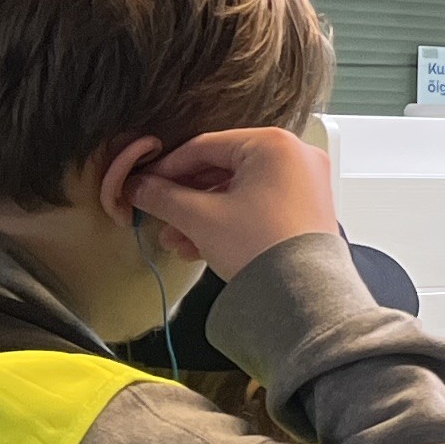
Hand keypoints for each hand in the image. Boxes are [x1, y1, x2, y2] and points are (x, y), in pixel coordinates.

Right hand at [123, 129, 342, 282]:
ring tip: (175, 241)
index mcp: (273, 144)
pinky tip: (199, 247)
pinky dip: (229, 222)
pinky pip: (258, 207)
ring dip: (202, 215)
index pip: (204, 146)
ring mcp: (305, 184)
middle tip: (157, 214)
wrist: (304, 298)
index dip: (166, 168)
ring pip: (239, 192)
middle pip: (222, 169)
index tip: (143, 183)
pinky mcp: (306, 212)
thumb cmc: (262, 249)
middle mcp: (295, 157)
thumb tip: (138, 186)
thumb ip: (163, 197)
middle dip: (185, 199)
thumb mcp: (201, 218)